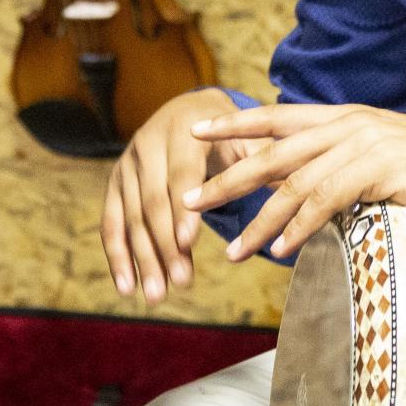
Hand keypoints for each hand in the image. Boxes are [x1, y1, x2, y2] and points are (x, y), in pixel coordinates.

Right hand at [101, 87, 255, 302]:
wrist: (189, 110)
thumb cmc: (229, 134)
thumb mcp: (248, 140)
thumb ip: (264, 164)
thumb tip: (293, 192)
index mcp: (184, 129)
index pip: (180, 173)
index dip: (182, 209)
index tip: (187, 243)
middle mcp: (148, 144)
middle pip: (152, 200)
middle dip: (164, 245)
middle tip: (179, 283)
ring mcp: (127, 164)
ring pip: (130, 217)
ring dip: (143, 259)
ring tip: (157, 296)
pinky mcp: (116, 184)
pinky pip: (112, 223)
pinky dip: (118, 256)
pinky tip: (128, 286)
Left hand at [183, 103, 405, 262]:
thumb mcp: (389, 164)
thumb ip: (350, 168)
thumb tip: (314, 191)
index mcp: (352, 117)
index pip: (280, 116)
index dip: (236, 124)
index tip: (194, 132)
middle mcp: (355, 123)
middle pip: (275, 149)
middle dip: (226, 177)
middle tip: (185, 201)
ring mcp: (370, 142)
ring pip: (296, 181)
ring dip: (258, 219)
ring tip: (231, 251)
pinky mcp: (386, 168)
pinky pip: (329, 199)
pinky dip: (300, 226)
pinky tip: (280, 251)